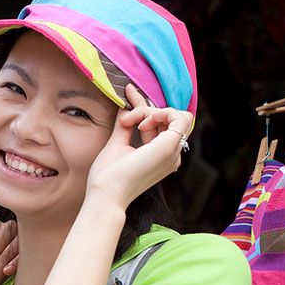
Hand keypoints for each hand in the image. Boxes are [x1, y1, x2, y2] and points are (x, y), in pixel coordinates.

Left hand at [85, 84, 191, 209]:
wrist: (106, 193)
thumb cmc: (108, 176)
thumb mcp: (117, 144)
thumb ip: (124, 125)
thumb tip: (125, 107)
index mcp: (160, 155)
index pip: (160, 124)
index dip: (145, 105)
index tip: (128, 91)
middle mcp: (170, 154)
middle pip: (166, 118)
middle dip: (144, 108)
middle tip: (124, 119)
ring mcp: (172, 152)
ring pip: (173, 115)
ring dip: (149, 111)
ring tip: (129, 122)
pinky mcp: (170, 146)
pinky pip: (179, 117)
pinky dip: (160, 112)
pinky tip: (141, 121)